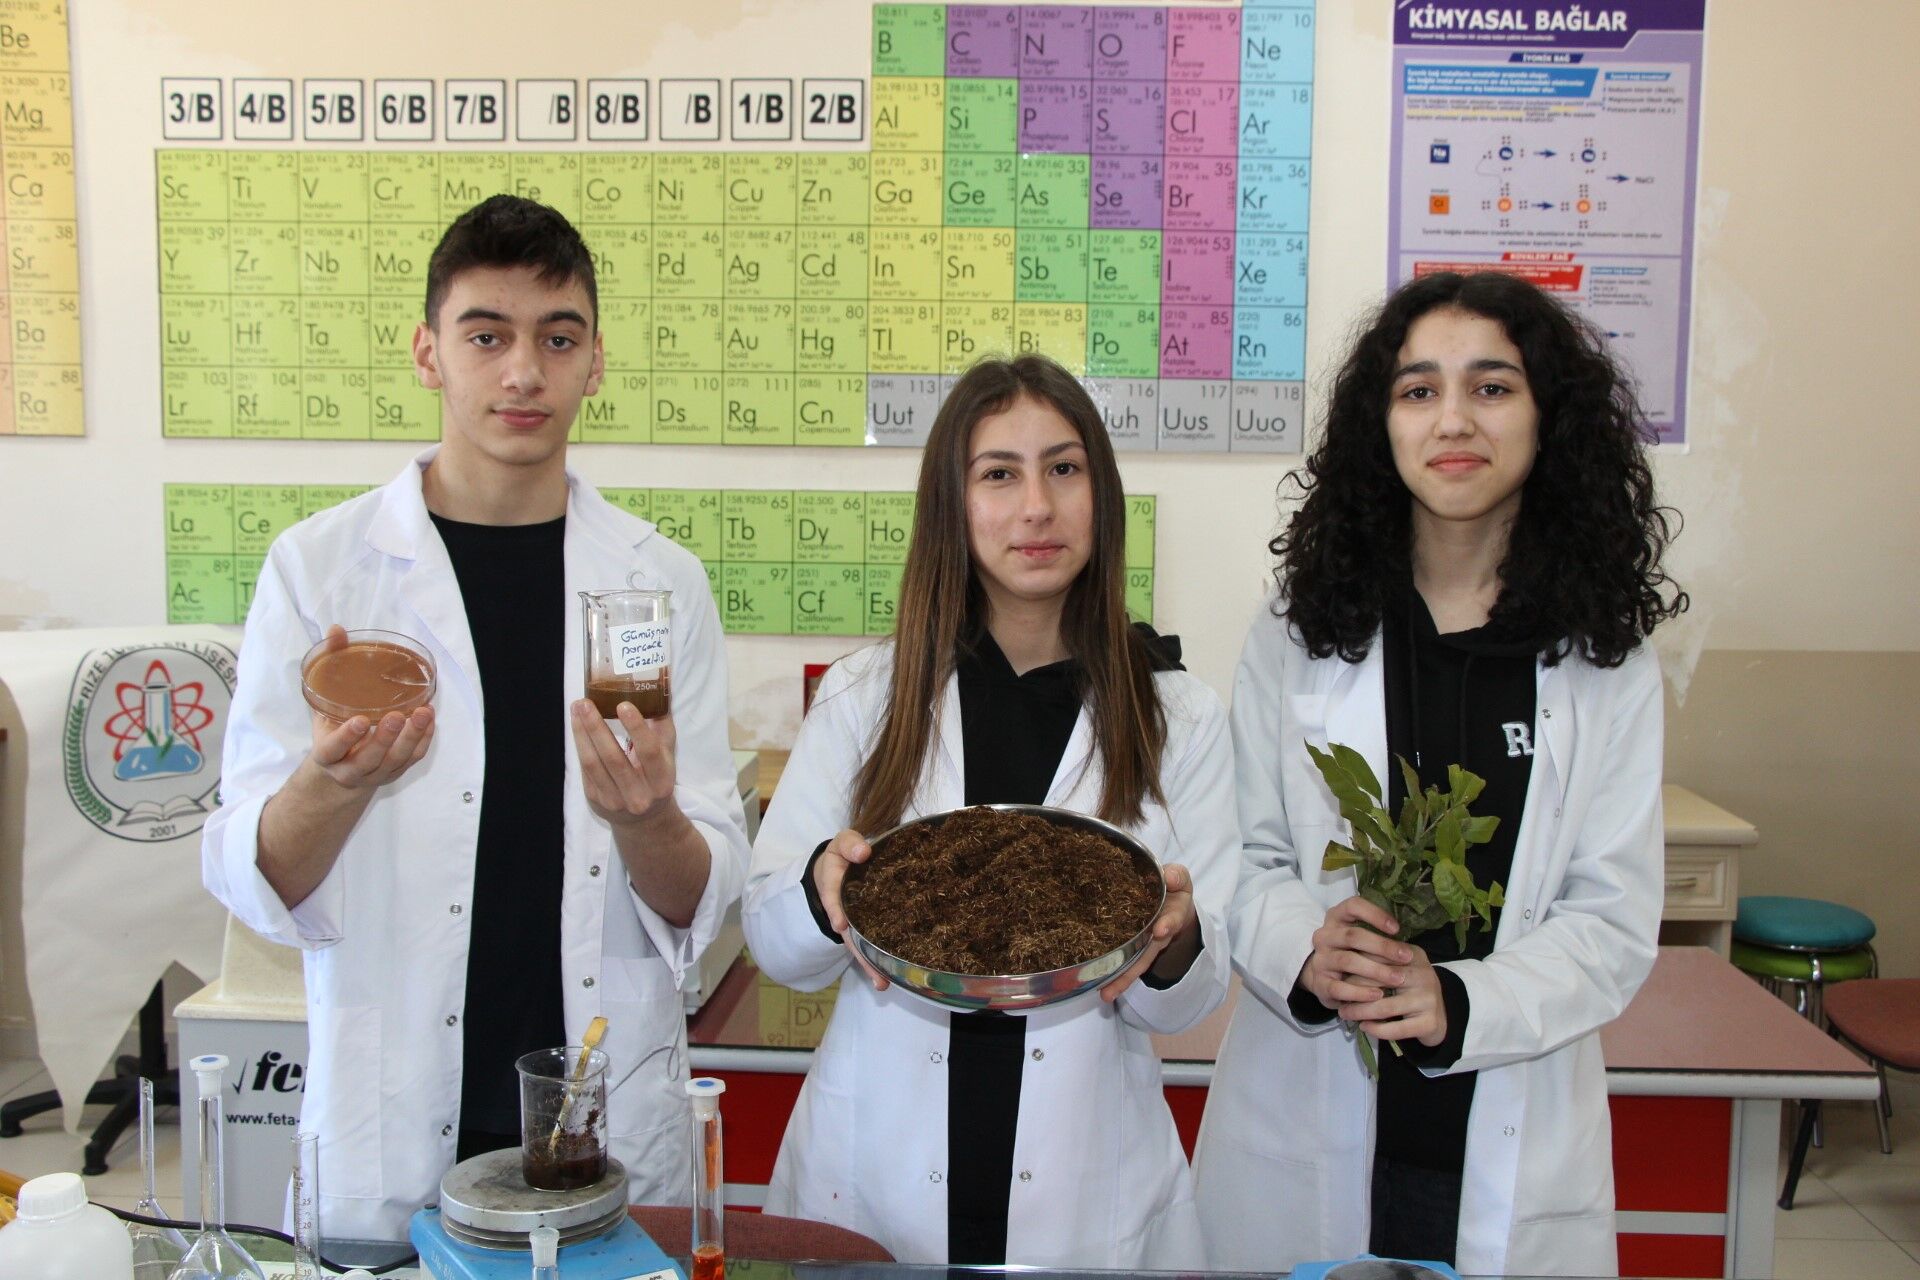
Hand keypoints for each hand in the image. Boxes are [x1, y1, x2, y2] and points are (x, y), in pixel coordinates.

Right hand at [304, 629, 433, 789]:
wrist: (341, 768)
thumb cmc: (332, 729)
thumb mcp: (324, 703)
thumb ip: (329, 668)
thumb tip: (337, 631)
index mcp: (327, 755)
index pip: (334, 749)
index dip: (346, 737)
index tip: (360, 720)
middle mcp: (351, 769)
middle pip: (370, 758)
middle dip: (386, 738)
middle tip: (398, 715)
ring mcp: (376, 774)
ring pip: (396, 760)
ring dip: (412, 737)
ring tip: (424, 712)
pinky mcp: (396, 771)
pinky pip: (413, 758)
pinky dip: (424, 739)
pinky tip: (430, 720)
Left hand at [571, 700, 680, 831]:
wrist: (644, 820)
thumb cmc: (656, 778)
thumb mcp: (667, 757)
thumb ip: (662, 728)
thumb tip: (657, 691)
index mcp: (662, 782)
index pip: (649, 753)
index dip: (636, 728)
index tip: (623, 705)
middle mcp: (638, 795)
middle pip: (614, 758)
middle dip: (597, 727)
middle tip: (586, 703)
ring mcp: (615, 801)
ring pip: (594, 764)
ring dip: (582, 733)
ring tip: (577, 709)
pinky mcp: (596, 800)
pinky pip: (585, 770)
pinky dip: (580, 745)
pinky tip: (577, 726)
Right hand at [811, 829, 890, 991]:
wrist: (844, 865)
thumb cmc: (845, 854)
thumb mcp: (843, 843)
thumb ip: (850, 844)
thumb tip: (864, 851)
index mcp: (835, 887)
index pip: (833, 899)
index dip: (836, 910)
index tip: (840, 923)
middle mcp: (843, 910)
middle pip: (848, 934)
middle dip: (859, 952)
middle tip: (872, 969)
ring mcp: (855, 922)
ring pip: (860, 946)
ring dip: (870, 965)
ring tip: (882, 983)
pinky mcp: (868, 928)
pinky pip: (872, 945)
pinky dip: (878, 962)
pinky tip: (888, 980)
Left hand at [1101, 863, 1198, 1002]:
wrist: (1172, 901)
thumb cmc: (1173, 888)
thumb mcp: (1179, 879)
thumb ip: (1177, 876)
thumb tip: (1170, 877)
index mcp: (1172, 914)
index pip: (1172, 919)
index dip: (1167, 923)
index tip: (1161, 929)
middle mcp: (1159, 934)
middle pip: (1148, 953)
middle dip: (1136, 966)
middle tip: (1124, 976)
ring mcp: (1145, 944)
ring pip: (1134, 964)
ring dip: (1121, 979)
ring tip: (1106, 993)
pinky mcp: (1132, 947)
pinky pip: (1123, 963)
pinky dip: (1113, 976)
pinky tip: (1100, 988)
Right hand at [1297, 894, 1412, 1010]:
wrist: (1324, 978)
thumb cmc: (1352, 952)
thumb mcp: (1361, 938)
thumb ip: (1379, 935)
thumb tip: (1408, 943)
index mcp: (1336, 918)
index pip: (1352, 906)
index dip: (1375, 914)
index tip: (1397, 929)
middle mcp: (1324, 936)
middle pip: (1352, 935)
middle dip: (1382, 946)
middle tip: (1406, 956)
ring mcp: (1320, 960)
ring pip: (1347, 961)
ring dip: (1376, 970)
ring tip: (1398, 978)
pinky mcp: (1320, 983)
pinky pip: (1340, 988)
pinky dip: (1360, 992)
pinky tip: (1378, 995)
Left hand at [1342, 943, 1446, 1047]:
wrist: (1439, 1016)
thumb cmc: (1409, 988)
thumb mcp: (1397, 968)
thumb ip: (1376, 962)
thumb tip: (1341, 963)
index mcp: (1413, 955)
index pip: (1378, 957)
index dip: (1355, 968)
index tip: (1337, 976)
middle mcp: (1424, 974)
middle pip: (1380, 981)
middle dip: (1354, 990)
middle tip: (1338, 998)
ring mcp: (1429, 999)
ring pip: (1385, 1007)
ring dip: (1360, 1012)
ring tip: (1344, 1013)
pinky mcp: (1430, 1022)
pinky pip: (1396, 1028)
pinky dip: (1376, 1029)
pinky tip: (1364, 1027)